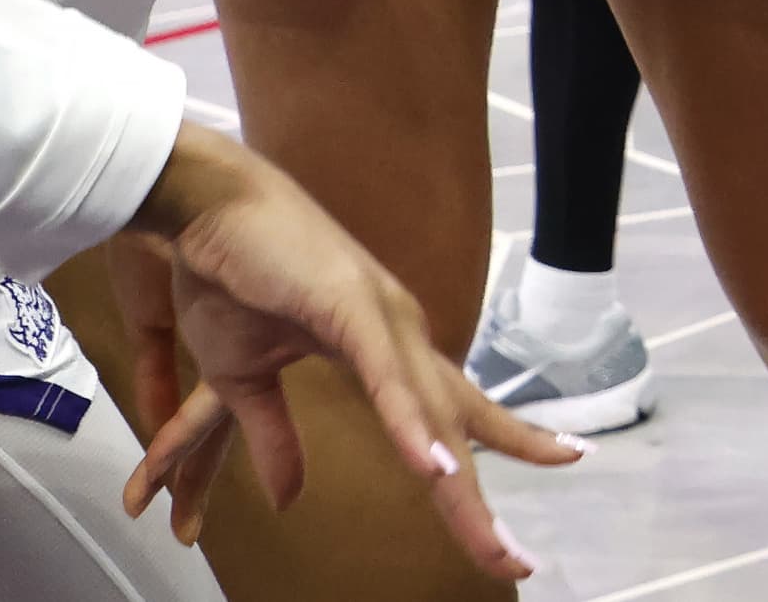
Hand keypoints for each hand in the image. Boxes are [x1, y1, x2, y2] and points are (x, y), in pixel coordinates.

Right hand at [115, 133, 575, 573]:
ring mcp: (379, 315)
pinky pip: (388, 377)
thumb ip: (273, 438)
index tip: (568, 459)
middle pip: (453, 426)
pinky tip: (434, 470)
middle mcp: (395, 330)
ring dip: (459, 482)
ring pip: (431, 413)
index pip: (451, 407)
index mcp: (378, 345)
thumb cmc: (226, 275)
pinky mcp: (350, 304)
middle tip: (518, 564)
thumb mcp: (241, 379)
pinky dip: (411, 425)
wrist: (200, 203)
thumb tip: (287, 499)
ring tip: (490, 543)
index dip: (509, 438)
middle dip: (484, 501)